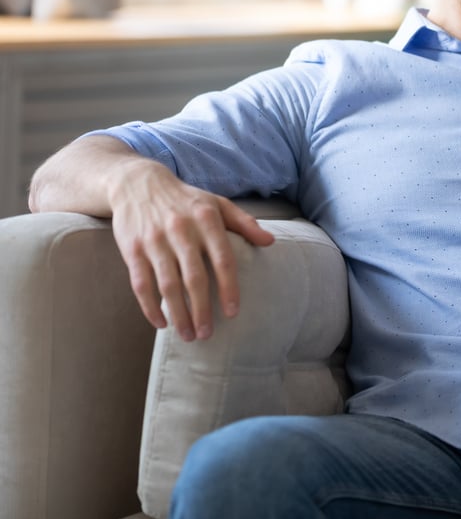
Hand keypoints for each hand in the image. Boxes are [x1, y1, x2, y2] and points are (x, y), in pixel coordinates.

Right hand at [109, 160, 274, 341]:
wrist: (138, 183)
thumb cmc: (185, 199)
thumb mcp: (217, 203)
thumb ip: (245, 223)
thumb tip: (270, 242)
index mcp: (206, 219)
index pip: (222, 259)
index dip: (229, 288)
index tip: (232, 313)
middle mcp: (181, 230)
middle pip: (194, 278)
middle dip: (202, 310)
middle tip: (208, 334)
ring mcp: (154, 241)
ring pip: (167, 285)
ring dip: (178, 314)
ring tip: (188, 335)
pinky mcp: (132, 250)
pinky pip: (141, 284)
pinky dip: (150, 307)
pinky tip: (161, 323)